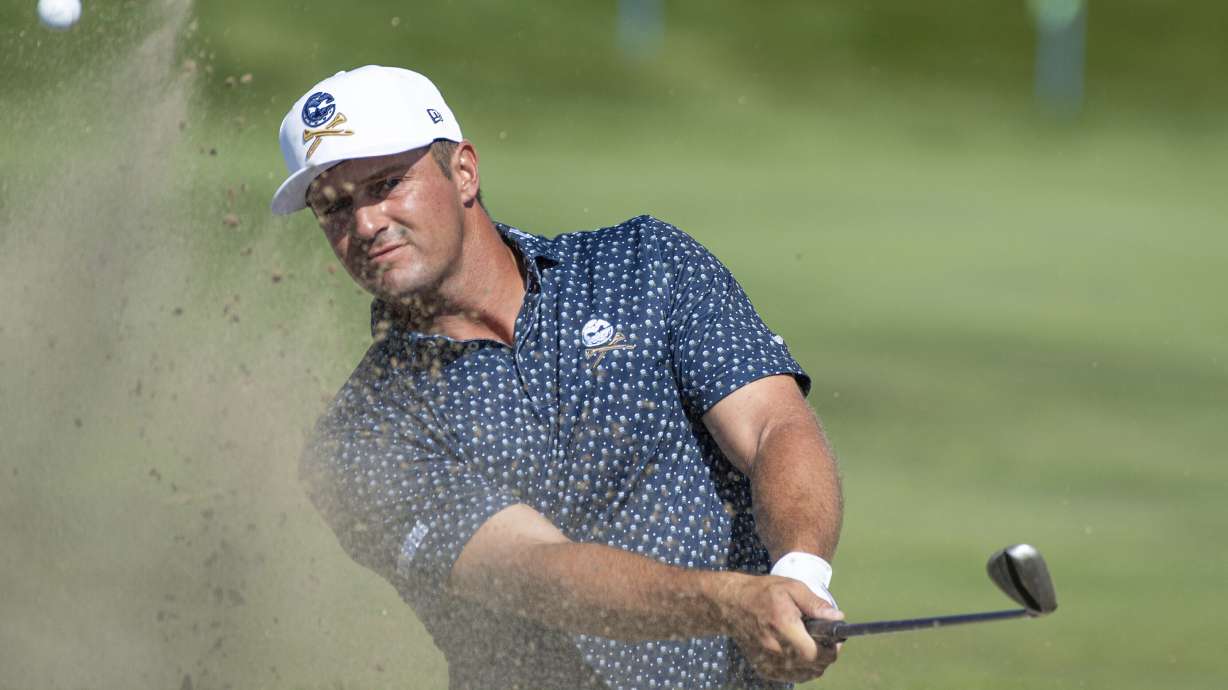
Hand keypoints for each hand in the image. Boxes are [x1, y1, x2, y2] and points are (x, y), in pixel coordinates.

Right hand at [716, 574, 843, 682]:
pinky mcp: (763, 668)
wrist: (731, 605)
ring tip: (813, 646)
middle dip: (826, 655)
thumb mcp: (791, 587)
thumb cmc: (763, 593)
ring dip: (815, 664)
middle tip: (826, 640)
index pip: (814, 653)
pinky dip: (801, 669)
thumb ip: (815, 603)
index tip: (836, 639)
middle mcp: (775, 649)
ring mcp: (768, 661)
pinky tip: (799, 654)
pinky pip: (790, 677)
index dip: (831, 649)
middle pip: (812, 667)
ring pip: (804, 675)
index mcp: (784, 626)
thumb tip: (837, 617)